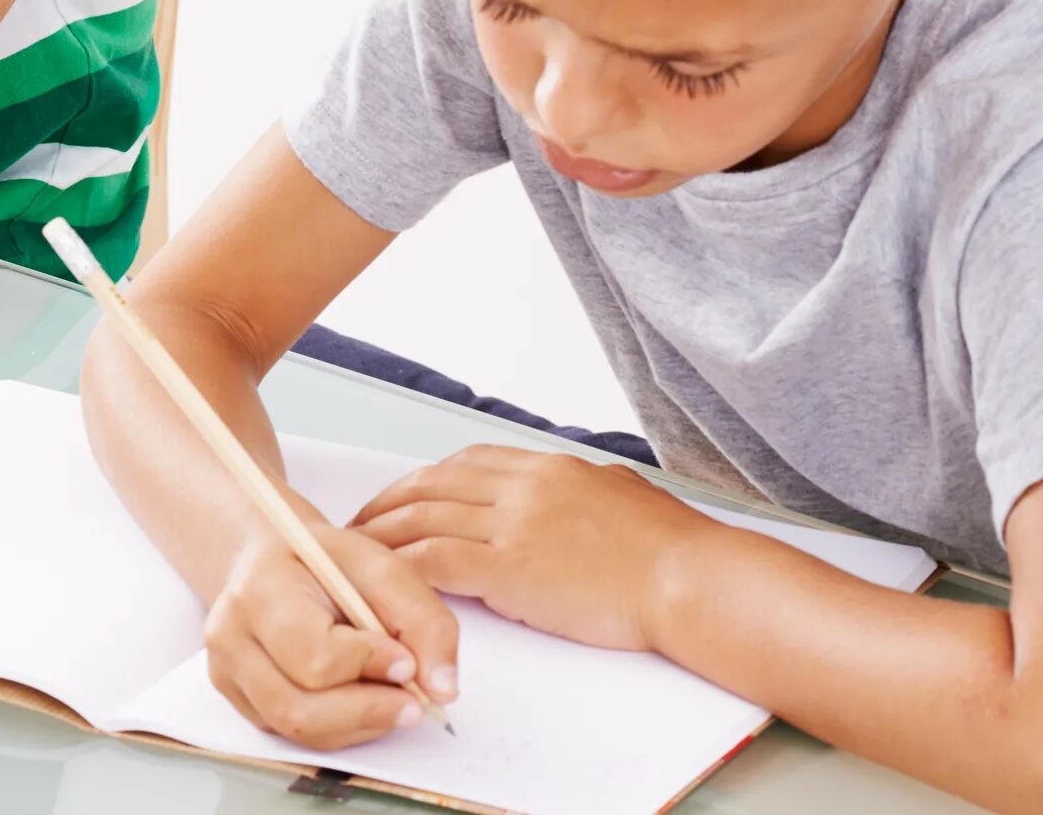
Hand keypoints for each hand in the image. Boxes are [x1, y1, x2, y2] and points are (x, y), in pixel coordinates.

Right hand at [202, 517, 460, 750]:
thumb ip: (423, 621)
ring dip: (358, 725)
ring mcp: (226, 672)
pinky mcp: (236, 699)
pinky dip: (339, 729)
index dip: (368, 666)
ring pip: (296, 729)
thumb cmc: (327, 564)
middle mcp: (230, 634)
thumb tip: (442, 690)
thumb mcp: (384, 568)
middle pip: (299, 707)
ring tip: (393, 703)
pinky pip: (291, 736)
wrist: (274, 563)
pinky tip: (361, 702)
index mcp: (261, 587)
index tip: (406, 662)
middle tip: (413, 703)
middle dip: (368, 711)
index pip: (314, 653)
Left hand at [350, 444, 714, 653]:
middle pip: (431, 484)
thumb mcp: (621, 492)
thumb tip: (580, 488)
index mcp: (547, 466)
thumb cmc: (671, 547)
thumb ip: (586, 488)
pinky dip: (402, 567)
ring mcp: (512, 524)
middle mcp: (522, 486)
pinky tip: (385, 580)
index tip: (402, 496)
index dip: (424, 480)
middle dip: (387, 502)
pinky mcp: (508, 568)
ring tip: (353, 555)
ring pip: (422, 518)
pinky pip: (435, 560)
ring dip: (380, 535)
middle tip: (358, 522)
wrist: (690, 578)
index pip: (465, 462)